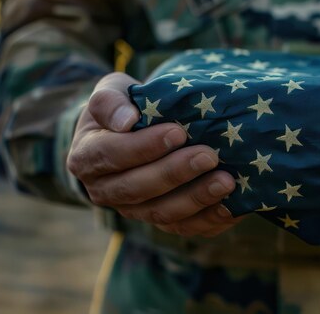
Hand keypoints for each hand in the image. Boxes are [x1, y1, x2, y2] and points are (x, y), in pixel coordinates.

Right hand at [67, 72, 240, 236]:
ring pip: (162, 214)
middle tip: (209, 156)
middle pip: (138, 189)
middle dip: (175, 174)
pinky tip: (232, 205)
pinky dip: (209, 219)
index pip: (112, 155)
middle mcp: (106, 191)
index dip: (144, 147)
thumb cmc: (125, 109)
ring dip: (196, 199)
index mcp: (87, 157)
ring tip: (226, 181)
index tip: (177, 132)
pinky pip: (185, 228)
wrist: (133, 134)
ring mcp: (134, 211)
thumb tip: (126, 120)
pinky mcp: (162, 222)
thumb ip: (110, 101)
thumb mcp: (111, 92)